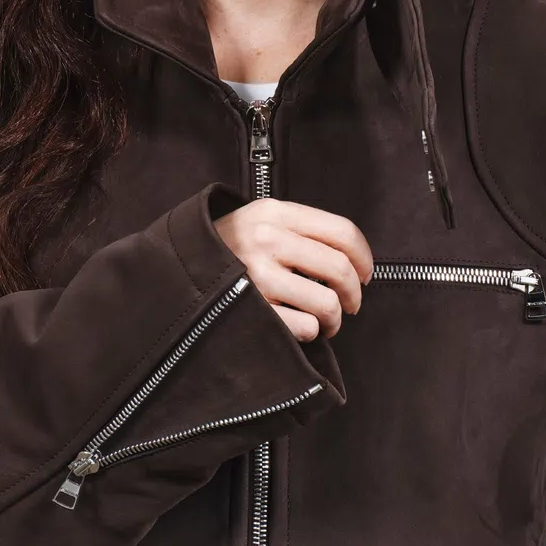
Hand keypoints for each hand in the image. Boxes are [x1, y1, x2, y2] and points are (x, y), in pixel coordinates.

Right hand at [212, 198, 373, 342]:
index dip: (364, 257)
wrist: (178, 267)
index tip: (366, 274)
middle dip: (354, 293)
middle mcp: (267, 239)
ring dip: (333, 319)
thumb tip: (352, 259)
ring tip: (324, 320)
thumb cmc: (229, 246)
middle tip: (350, 303)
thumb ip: (301, 229)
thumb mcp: (261, 219)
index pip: (341, 231)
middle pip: (339, 269)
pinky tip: (299, 326)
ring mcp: (257, 276)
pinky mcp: (252, 308)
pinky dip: (310, 332)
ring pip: (326, 303)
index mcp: (275, 212)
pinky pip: (305, 328)